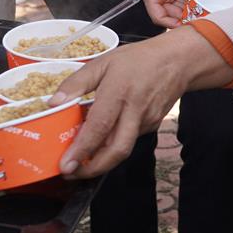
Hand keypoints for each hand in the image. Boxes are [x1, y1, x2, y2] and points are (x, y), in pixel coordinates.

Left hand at [52, 28, 232, 177]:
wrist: (178, 61)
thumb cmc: (137, 59)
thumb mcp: (103, 62)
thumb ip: (77, 82)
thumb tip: (54, 102)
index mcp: (119, 92)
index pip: (99, 127)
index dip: (81, 149)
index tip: (65, 165)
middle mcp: (134, 111)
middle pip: (116, 150)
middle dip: (92, 168)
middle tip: (70, 174)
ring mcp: (146, 122)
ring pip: (122, 149)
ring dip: (100, 160)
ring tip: (79, 162)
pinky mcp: (152, 127)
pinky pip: (129, 140)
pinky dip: (112, 146)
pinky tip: (99, 143)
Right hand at [132, 0, 203, 27]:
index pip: (157, 14)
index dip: (170, 22)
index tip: (184, 23)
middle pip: (165, 14)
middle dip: (179, 17)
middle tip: (196, 17)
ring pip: (170, 9)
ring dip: (182, 11)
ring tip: (197, 12)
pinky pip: (173, 1)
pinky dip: (182, 3)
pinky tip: (192, 3)